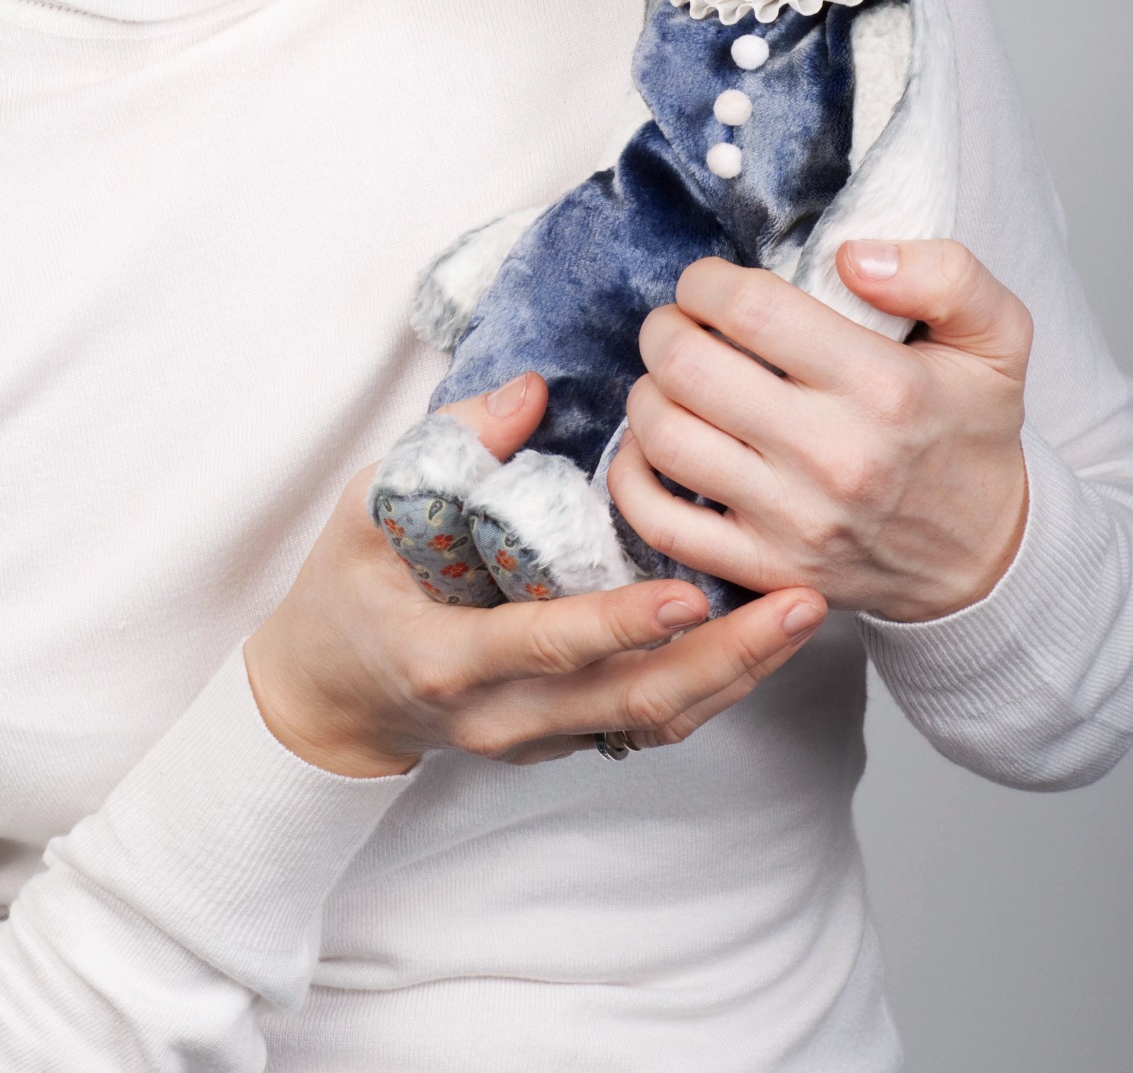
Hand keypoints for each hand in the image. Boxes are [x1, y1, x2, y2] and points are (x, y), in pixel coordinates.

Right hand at [244, 373, 826, 777]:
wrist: (327, 699)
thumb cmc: (346, 590)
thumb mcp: (368, 505)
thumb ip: (453, 445)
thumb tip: (532, 391)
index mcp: (448, 656)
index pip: (546, 647)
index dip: (619, 626)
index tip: (688, 596)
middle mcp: (503, 714)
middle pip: (632, 703)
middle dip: (725, 658)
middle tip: (801, 601)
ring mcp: (539, 738)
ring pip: (656, 721)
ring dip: (738, 672)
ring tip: (805, 613)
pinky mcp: (566, 741)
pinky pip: (649, 723)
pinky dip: (711, 684)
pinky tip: (763, 640)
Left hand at [608, 242, 1031, 624]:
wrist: (984, 558)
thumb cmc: (972, 433)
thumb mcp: (997, 338)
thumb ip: (945, 274)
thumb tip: (852, 256)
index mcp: (884, 388)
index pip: (751, 310)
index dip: (708, 281)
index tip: (711, 282)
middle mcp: (833, 457)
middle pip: (690, 368)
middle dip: (666, 328)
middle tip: (680, 323)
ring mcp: (793, 522)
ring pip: (665, 437)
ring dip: (647, 391)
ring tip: (672, 376)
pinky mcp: (764, 569)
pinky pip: (659, 521)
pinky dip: (630, 476)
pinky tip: (652, 442)